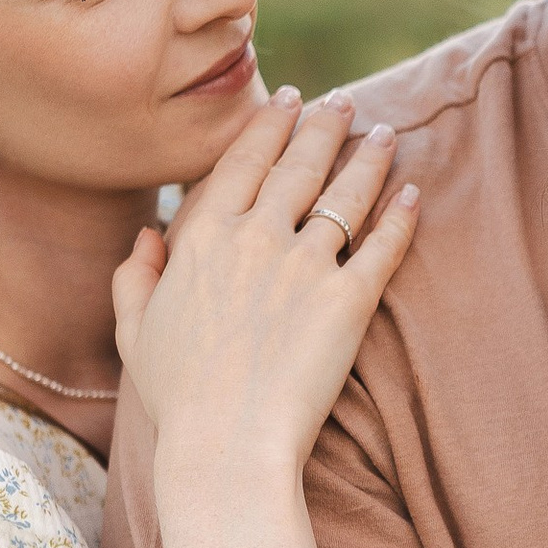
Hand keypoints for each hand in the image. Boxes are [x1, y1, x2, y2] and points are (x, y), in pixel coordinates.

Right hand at [112, 88, 416, 498]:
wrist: (226, 446)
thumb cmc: (177, 398)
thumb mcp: (134, 333)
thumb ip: (136, 277)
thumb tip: (147, 237)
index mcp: (201, 239)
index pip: (242, 162)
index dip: (268, 126)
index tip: (287, 100)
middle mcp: (254, 238)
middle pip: (298, 164)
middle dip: (324, 125)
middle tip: (345, 101)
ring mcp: (304, 266)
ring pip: (344, 193)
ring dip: (368, 157)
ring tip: (386, 134)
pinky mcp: (348, 300)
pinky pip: (382, 244)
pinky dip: (401, 214)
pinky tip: (413, 193)